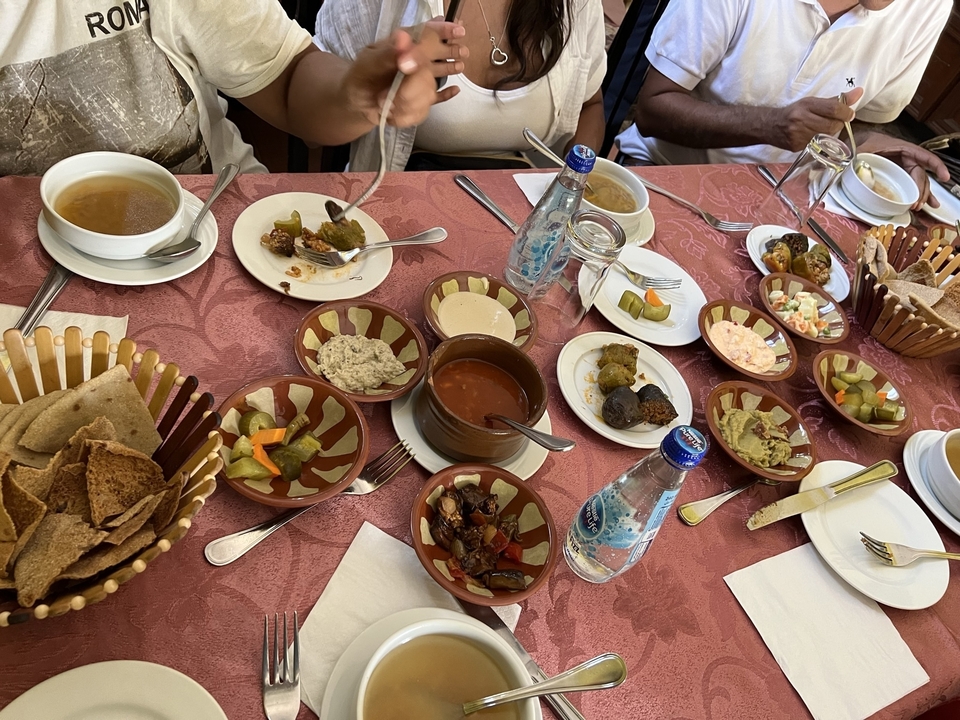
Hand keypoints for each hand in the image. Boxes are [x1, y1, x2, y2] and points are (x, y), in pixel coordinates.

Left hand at [344, 25, 465, 128]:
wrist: (357, 101)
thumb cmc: (361, 77)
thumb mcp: (368, 63)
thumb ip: (388, 53)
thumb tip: (405, 39)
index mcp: (406, 46)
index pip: (430, 34)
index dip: (446, 30)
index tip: (459, 31)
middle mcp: (418, 62)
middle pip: (431, 71)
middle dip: (410, 89)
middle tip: (385, 96)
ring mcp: (422, 82)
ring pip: (428, 93)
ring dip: (404, 104)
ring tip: (384, 103)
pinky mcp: (422, 101)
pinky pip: (427, 108)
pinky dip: (412, 113)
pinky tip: (448, 93)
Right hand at [771, 88, 862, 151]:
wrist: (770, 126)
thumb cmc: (794, 112)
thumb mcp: (812, 102)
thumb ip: (836, 100)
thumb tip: (858, 92)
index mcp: (806, 106)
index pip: (833, 109)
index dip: (846, 112)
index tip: (849, 113)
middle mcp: (801, 120)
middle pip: (832, 124)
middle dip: (839, 123)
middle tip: (837, 121)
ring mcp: (798, 135)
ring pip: (827, 136)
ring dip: (830, 132)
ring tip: (824, 127)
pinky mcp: (797, 147)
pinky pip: (818, 144)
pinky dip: (821, 140)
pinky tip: (815, 136)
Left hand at [857, 132, 950, 208]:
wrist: (859, 142)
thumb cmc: (866, 141)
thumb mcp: (864, 146)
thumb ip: (861, 154)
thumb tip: (854, 165)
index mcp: (903, 149)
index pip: (924, 157)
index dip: (936, 166)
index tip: (944, 176)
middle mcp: (907, 160)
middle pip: (921, 175)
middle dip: (922, 190)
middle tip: (916, 203)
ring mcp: (904, 169)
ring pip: (918, 183)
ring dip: (921, 196)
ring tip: (919, 207)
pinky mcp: (899, 178)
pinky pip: (911, 187)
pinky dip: (917, 196)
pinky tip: (922, 206)